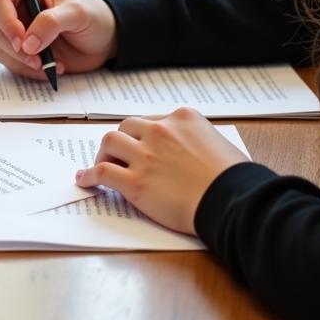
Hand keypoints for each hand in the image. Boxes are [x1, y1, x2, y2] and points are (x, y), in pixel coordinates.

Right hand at [0, 0, 117, 77]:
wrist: (105, 40)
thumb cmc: (93, 17)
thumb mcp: (77, 14)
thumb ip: (52, 22)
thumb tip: (27, 43)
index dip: (5, 21)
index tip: (21, 41)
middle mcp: (15, 4)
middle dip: (11, 45)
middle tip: (36, 58)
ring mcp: (15, 27)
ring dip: (18, 60)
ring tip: (47, 65)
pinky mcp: (19, 48)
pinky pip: (6, 60)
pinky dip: (25, 69)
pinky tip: (48, 69)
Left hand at [74, 108, 248, 234]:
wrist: (233, 201)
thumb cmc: (234, 178)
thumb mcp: (217, 142)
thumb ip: (195, 139)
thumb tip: (186, 149)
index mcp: (181, 118)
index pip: (150, 120)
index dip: (142, 135)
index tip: (139, 145)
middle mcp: (160, 131)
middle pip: (126, 126)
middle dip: (121, 141)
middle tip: (118, 155)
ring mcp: (145, 155)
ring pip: (109, 142)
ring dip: (103, 154)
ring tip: (102, 165)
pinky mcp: (135, 182)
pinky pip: (102, 172)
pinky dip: (89, 175)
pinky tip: (85, 180)